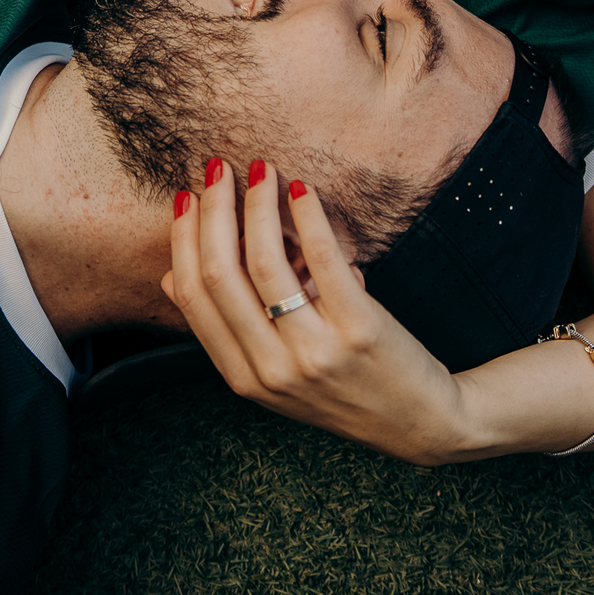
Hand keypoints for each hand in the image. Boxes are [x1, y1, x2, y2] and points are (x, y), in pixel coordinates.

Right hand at [163, 158, 463, 463]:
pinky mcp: (359, 330)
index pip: (194, 299)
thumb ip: (229, 331)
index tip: (186, 200)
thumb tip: (172, 278)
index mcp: (244, 378)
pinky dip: (308, 217)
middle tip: (217, 170)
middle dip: (212, 212)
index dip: (183, 241)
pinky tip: (301, 190)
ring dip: (257, 205)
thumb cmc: (343, 386)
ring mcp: (315, 352)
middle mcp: (273, 370)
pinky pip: (322, 259)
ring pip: (265, 262)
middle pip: (221, 275)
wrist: (421, 424)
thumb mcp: (273, 375)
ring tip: (261, 171)